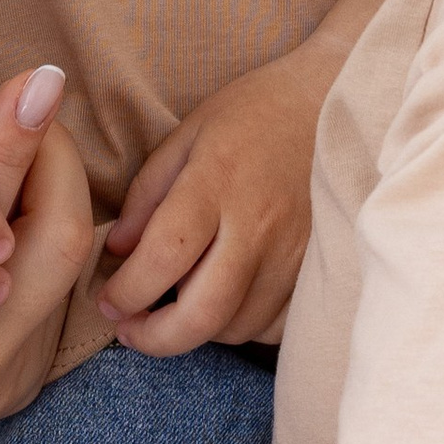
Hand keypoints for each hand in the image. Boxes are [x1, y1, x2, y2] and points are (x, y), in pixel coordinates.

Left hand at [96, 43, 331, 351]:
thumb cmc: (255, 112)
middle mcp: (257, 225)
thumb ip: (148, 192)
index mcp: (217, 182)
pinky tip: (225, 302)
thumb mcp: (189, 133)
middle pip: (202, 313)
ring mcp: (292, 253)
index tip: (107, 301)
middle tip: (130, 329)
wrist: (335, 105)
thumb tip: (117, 250)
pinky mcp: (317, 269)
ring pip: (237, 327)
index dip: (128, 291)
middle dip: (155, 339)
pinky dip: (242, 326)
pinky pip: (273, 326)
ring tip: (175, 309)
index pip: (164, 255)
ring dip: (196, 331)